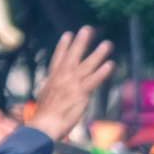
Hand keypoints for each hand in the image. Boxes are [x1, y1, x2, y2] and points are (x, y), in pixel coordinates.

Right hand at [30, 27, 115, 141]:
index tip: (68, 34)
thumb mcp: (44, 97)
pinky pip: (94, 80)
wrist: (44, 125)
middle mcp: (62, 77)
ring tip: (106, 44)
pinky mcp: (80, 93)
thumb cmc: (44, 116)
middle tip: (88, 29)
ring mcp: (71, 84)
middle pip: (73, 56)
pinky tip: (110, 64)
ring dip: (97, 54)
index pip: (58, 58)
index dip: (63, 46)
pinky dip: (102, 72)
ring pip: (86, 65)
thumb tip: (48, 84)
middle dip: (81, 42)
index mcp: (52, 78)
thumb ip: (48, 88)